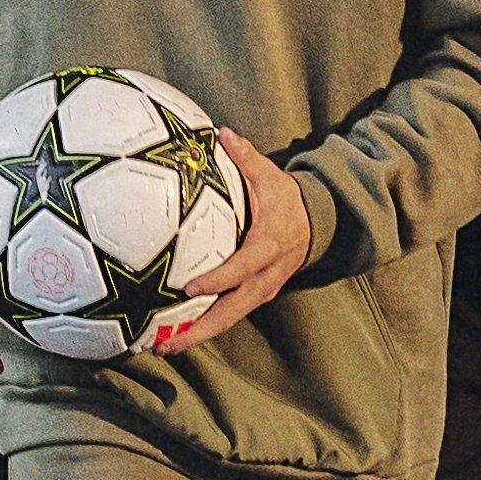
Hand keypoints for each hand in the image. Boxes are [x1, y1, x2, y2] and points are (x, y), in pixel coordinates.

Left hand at [144, 131, 314, 355]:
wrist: (318, 223)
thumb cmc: (287, 199)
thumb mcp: (271, 175)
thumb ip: (246, 157)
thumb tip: (222, 133)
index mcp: (268, 247)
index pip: (242, 268)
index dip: (218, 280)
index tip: (190, 287)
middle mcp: (265, 276)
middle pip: (232, 310)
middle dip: (200, 329)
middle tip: (167, 340)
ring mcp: (261, 290)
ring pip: (228, 319)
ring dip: (197, 335)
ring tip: (163, 347)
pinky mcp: (255, 296)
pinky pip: (228, 315)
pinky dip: (204, 327)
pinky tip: (175, 334)